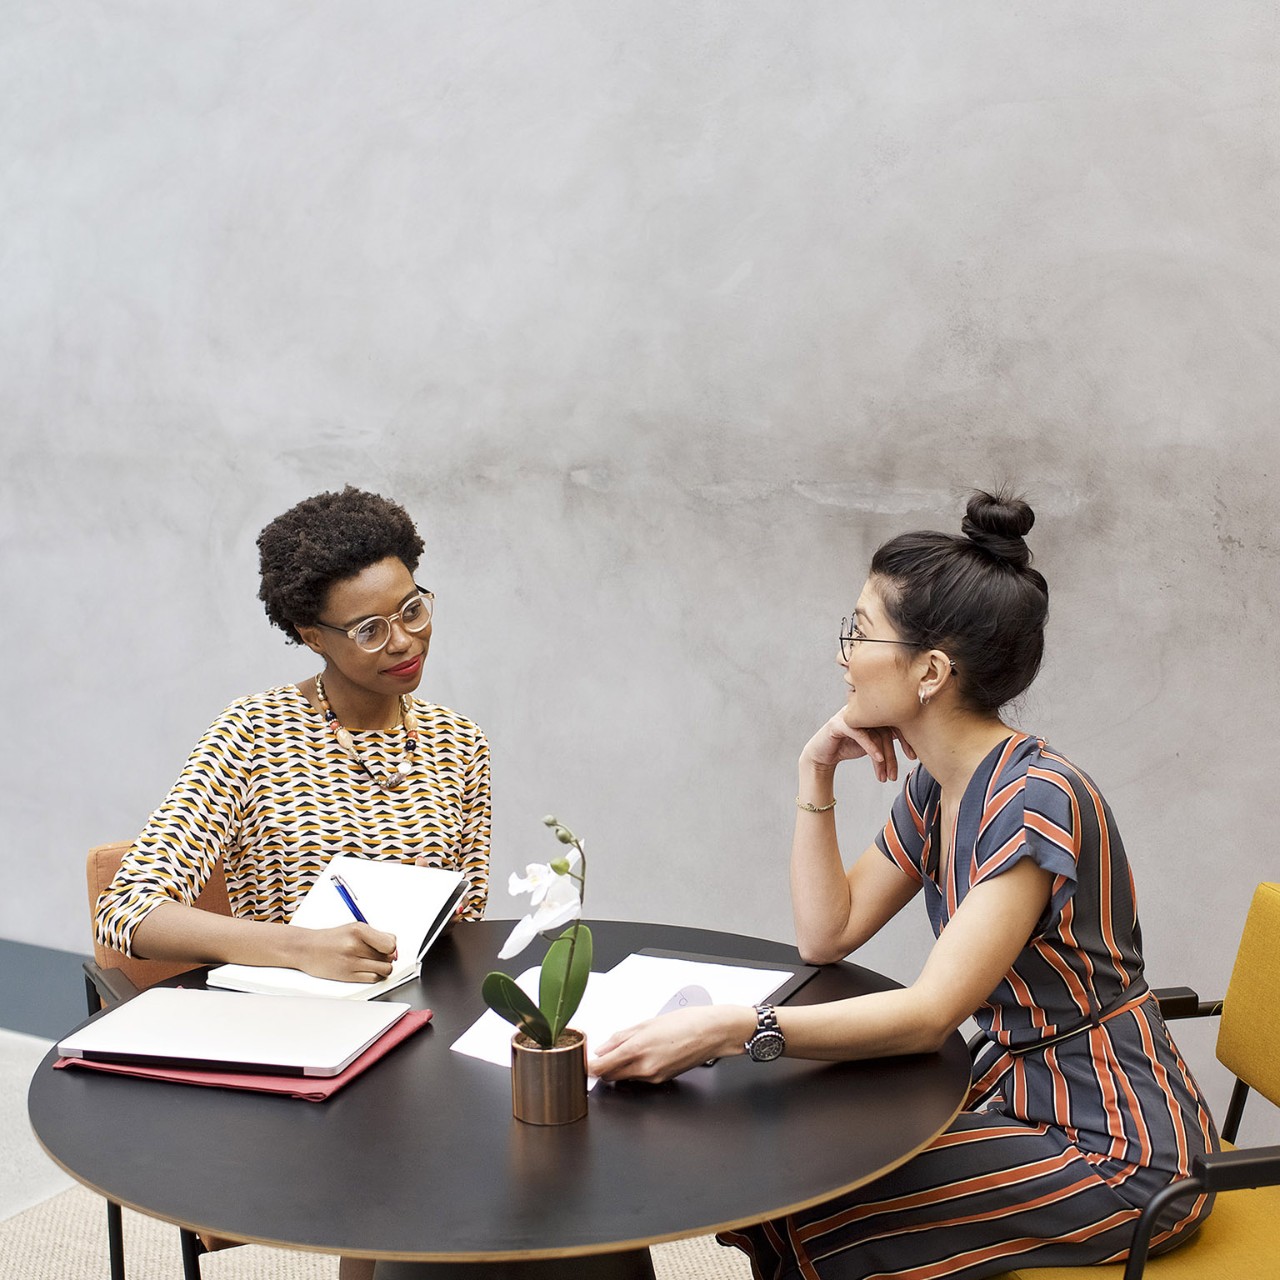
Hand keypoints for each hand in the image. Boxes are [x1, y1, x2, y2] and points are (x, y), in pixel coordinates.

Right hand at [293, 923, 398, 981]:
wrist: (307, 949)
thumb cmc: (332, 938)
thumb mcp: (354, 928)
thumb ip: (376, 936)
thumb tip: (395, 950)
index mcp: (359, 930)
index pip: (390, 943)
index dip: (391, 947)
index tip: (387, 947)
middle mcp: (355, 946)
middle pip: (388, 957)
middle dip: (386, 956)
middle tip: (377, 954)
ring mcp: (351, 962)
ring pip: (384, 970)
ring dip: (382, 967)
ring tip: (373, 962)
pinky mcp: (348, 976)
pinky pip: (373, 979)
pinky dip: (375, 976)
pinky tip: (367, 969)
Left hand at [588, 1006, 750, 1083]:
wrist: (714, 1033)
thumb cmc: (687, 1022)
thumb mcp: (648, 1022)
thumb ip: (621, 1037)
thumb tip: (603, 1049)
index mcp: (638, 1050)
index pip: (601, 1068)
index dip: (588, 1066)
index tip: (583, 1061)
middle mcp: (644, 1069)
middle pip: (611, 1076)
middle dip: (604, 1067)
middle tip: (604, 1052)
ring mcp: (654, 1077)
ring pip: (625, 1077)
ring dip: (620, 1067)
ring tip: (629, 1047)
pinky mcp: (663, 1080)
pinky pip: (640, 1078)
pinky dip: (636, 1069)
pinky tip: (645, 1053)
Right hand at [800, 711, 913, 782]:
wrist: (822, 755)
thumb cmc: (848, 747)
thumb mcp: (872, 744)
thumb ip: (887, 738)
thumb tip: (914, 741)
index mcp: (873, 710)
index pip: (895, 721)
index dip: (906, 739)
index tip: (913, 757)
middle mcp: (863, 709)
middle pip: (886, 729)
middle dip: (893, 754)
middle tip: (895, 775)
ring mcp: (851, 714)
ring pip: (875, 733)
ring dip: (883, 757)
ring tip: (885, 776)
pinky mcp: (839, 723)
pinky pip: (860, 734)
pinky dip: (871, 747)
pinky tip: (878, 759)